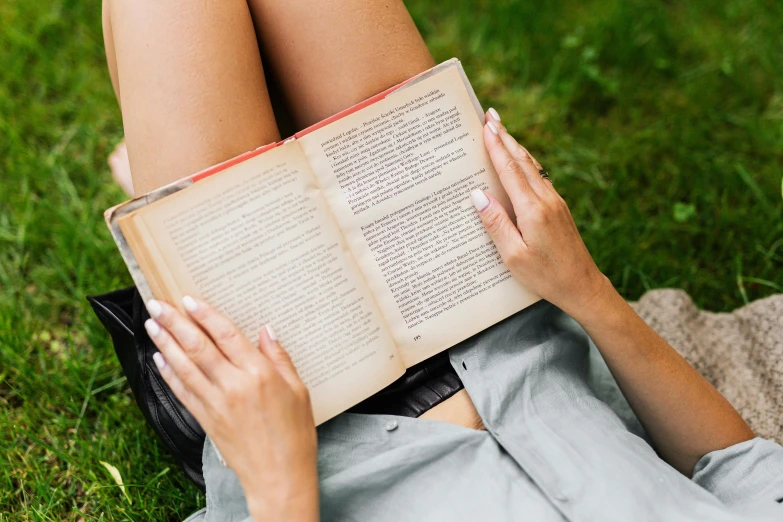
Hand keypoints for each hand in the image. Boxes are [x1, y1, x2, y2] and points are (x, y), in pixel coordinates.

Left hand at [143, 297, 317, 521]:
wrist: (280, 477)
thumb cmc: (295, 434)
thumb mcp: (299, 390)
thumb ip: (280, 358)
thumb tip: (266, 330)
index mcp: (260, 374)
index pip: (226, 335)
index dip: (206, 315)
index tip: (188, 299)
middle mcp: (234, 385)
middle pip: (198, 347)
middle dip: (174, 323)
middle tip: (156, 305)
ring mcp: (216, 403)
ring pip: (184, 366)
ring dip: (164, 343)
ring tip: (151, 324)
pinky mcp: (206, 420)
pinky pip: (182, 391)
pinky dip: (168, 373)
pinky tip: (159, 359)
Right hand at [471, 110, 609, 318]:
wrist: (583, 286)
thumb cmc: (545, 276)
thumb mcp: (513, 256)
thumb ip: (495, 223)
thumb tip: (478, 194)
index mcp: (532, 209)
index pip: (509, 169)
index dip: (496, 146)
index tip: (485, 125)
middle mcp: (546, 199)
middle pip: (521, 161)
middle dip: (505, 137)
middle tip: (490, 115)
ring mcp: (555, 202)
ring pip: (532, 167)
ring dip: (515, 146)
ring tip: (501, 131)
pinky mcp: (559, 209)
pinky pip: (538, 178)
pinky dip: (525, 163)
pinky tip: (520, 161)